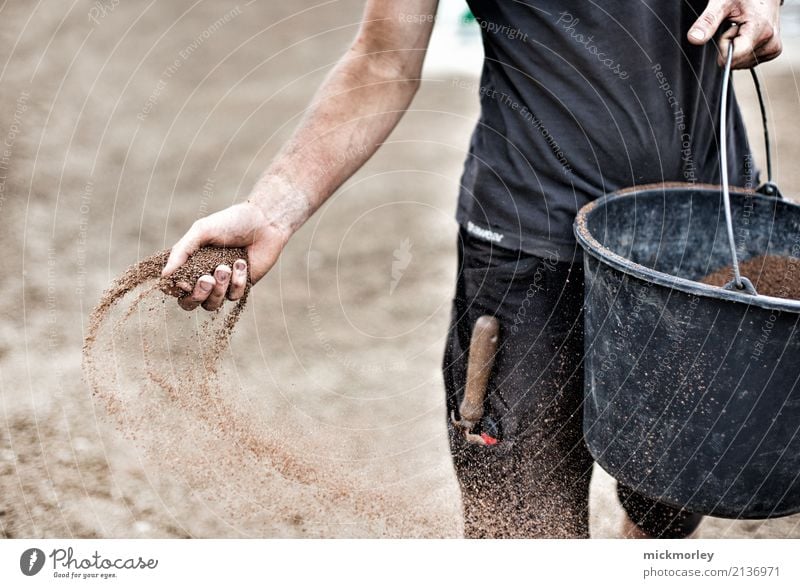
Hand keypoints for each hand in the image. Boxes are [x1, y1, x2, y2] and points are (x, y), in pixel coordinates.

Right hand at [162, 201, 289, 310]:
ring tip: (225, 267)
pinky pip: (233, 296)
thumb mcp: (201, 232)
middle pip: (189, 303)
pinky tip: (242, 262)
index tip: (184, 282)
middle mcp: (203, 276)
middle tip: (208, 279)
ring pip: (212, 304)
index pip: (173, 287)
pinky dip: (237, 281)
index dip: (175, 290)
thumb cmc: (230, 223)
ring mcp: (222, 284)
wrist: (264, 223)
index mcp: (189, 263)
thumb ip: (181, 252)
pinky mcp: (241, 287)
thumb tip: (164, 276)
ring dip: (218, 288)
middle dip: (197, 295)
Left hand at [687, 0, 781, 68]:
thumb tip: (694, 39)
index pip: (733, 58)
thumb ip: (708, 22)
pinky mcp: (772, 52)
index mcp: (762, 30)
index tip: (728, 28)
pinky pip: (746, 62)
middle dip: (729, 45)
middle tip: (736, 25)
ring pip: (739, 64)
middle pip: (734, 62)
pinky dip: (742, 49)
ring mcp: (772, 49)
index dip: (723, 45)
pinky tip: (747, 33)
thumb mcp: (721, 3)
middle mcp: (771, 42)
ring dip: (735, 47)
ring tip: (742, 27)